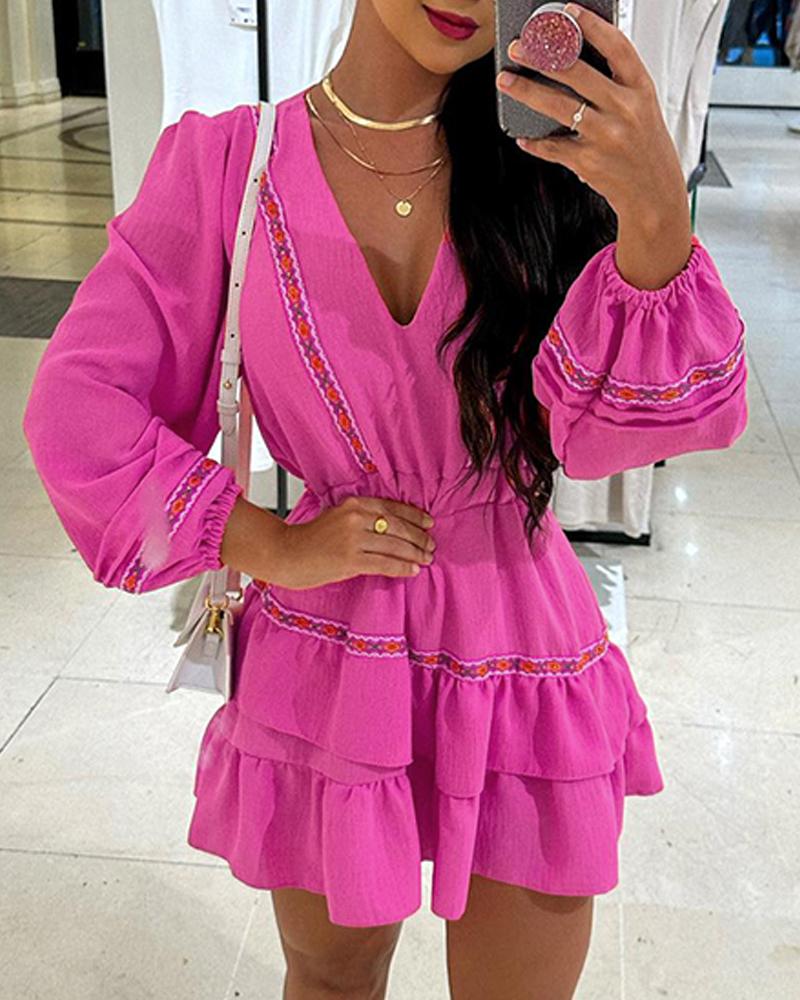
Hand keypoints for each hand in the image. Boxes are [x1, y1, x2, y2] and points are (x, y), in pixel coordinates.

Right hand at [266, 495, 436, 589]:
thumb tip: (392, 529)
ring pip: (394, 545)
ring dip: (415, 553)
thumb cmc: (310, 540)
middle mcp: (354, 517)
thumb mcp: (337, 518)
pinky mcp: (350, 559)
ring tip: (426, 558)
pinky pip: (384, 563)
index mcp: (352, 503)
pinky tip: (413, 570)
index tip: (428, 522)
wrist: (284, 554)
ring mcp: (352, 538)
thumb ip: (361, 518)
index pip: (391, 507)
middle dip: (418, 537)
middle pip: (397, 526)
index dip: (414, 516)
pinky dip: (402, 567)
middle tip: (431, 545)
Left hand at [496, 3, 686, 223]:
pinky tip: (524, 137)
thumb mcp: (643, 109)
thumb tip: (575, 62)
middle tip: (519, 48)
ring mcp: (605, 136)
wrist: (655, 194)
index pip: (616, 47)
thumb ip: (618, 85)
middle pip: (577, 72)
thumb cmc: (646, 149)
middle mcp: (624, 110)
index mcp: (641, 90)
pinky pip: (553, 147)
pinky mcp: (588, 162)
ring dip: (526, 91)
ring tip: (507, 81)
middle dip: (542, 56)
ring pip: (557, 106)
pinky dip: (535, 142)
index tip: (568, 11)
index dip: (591, 26)